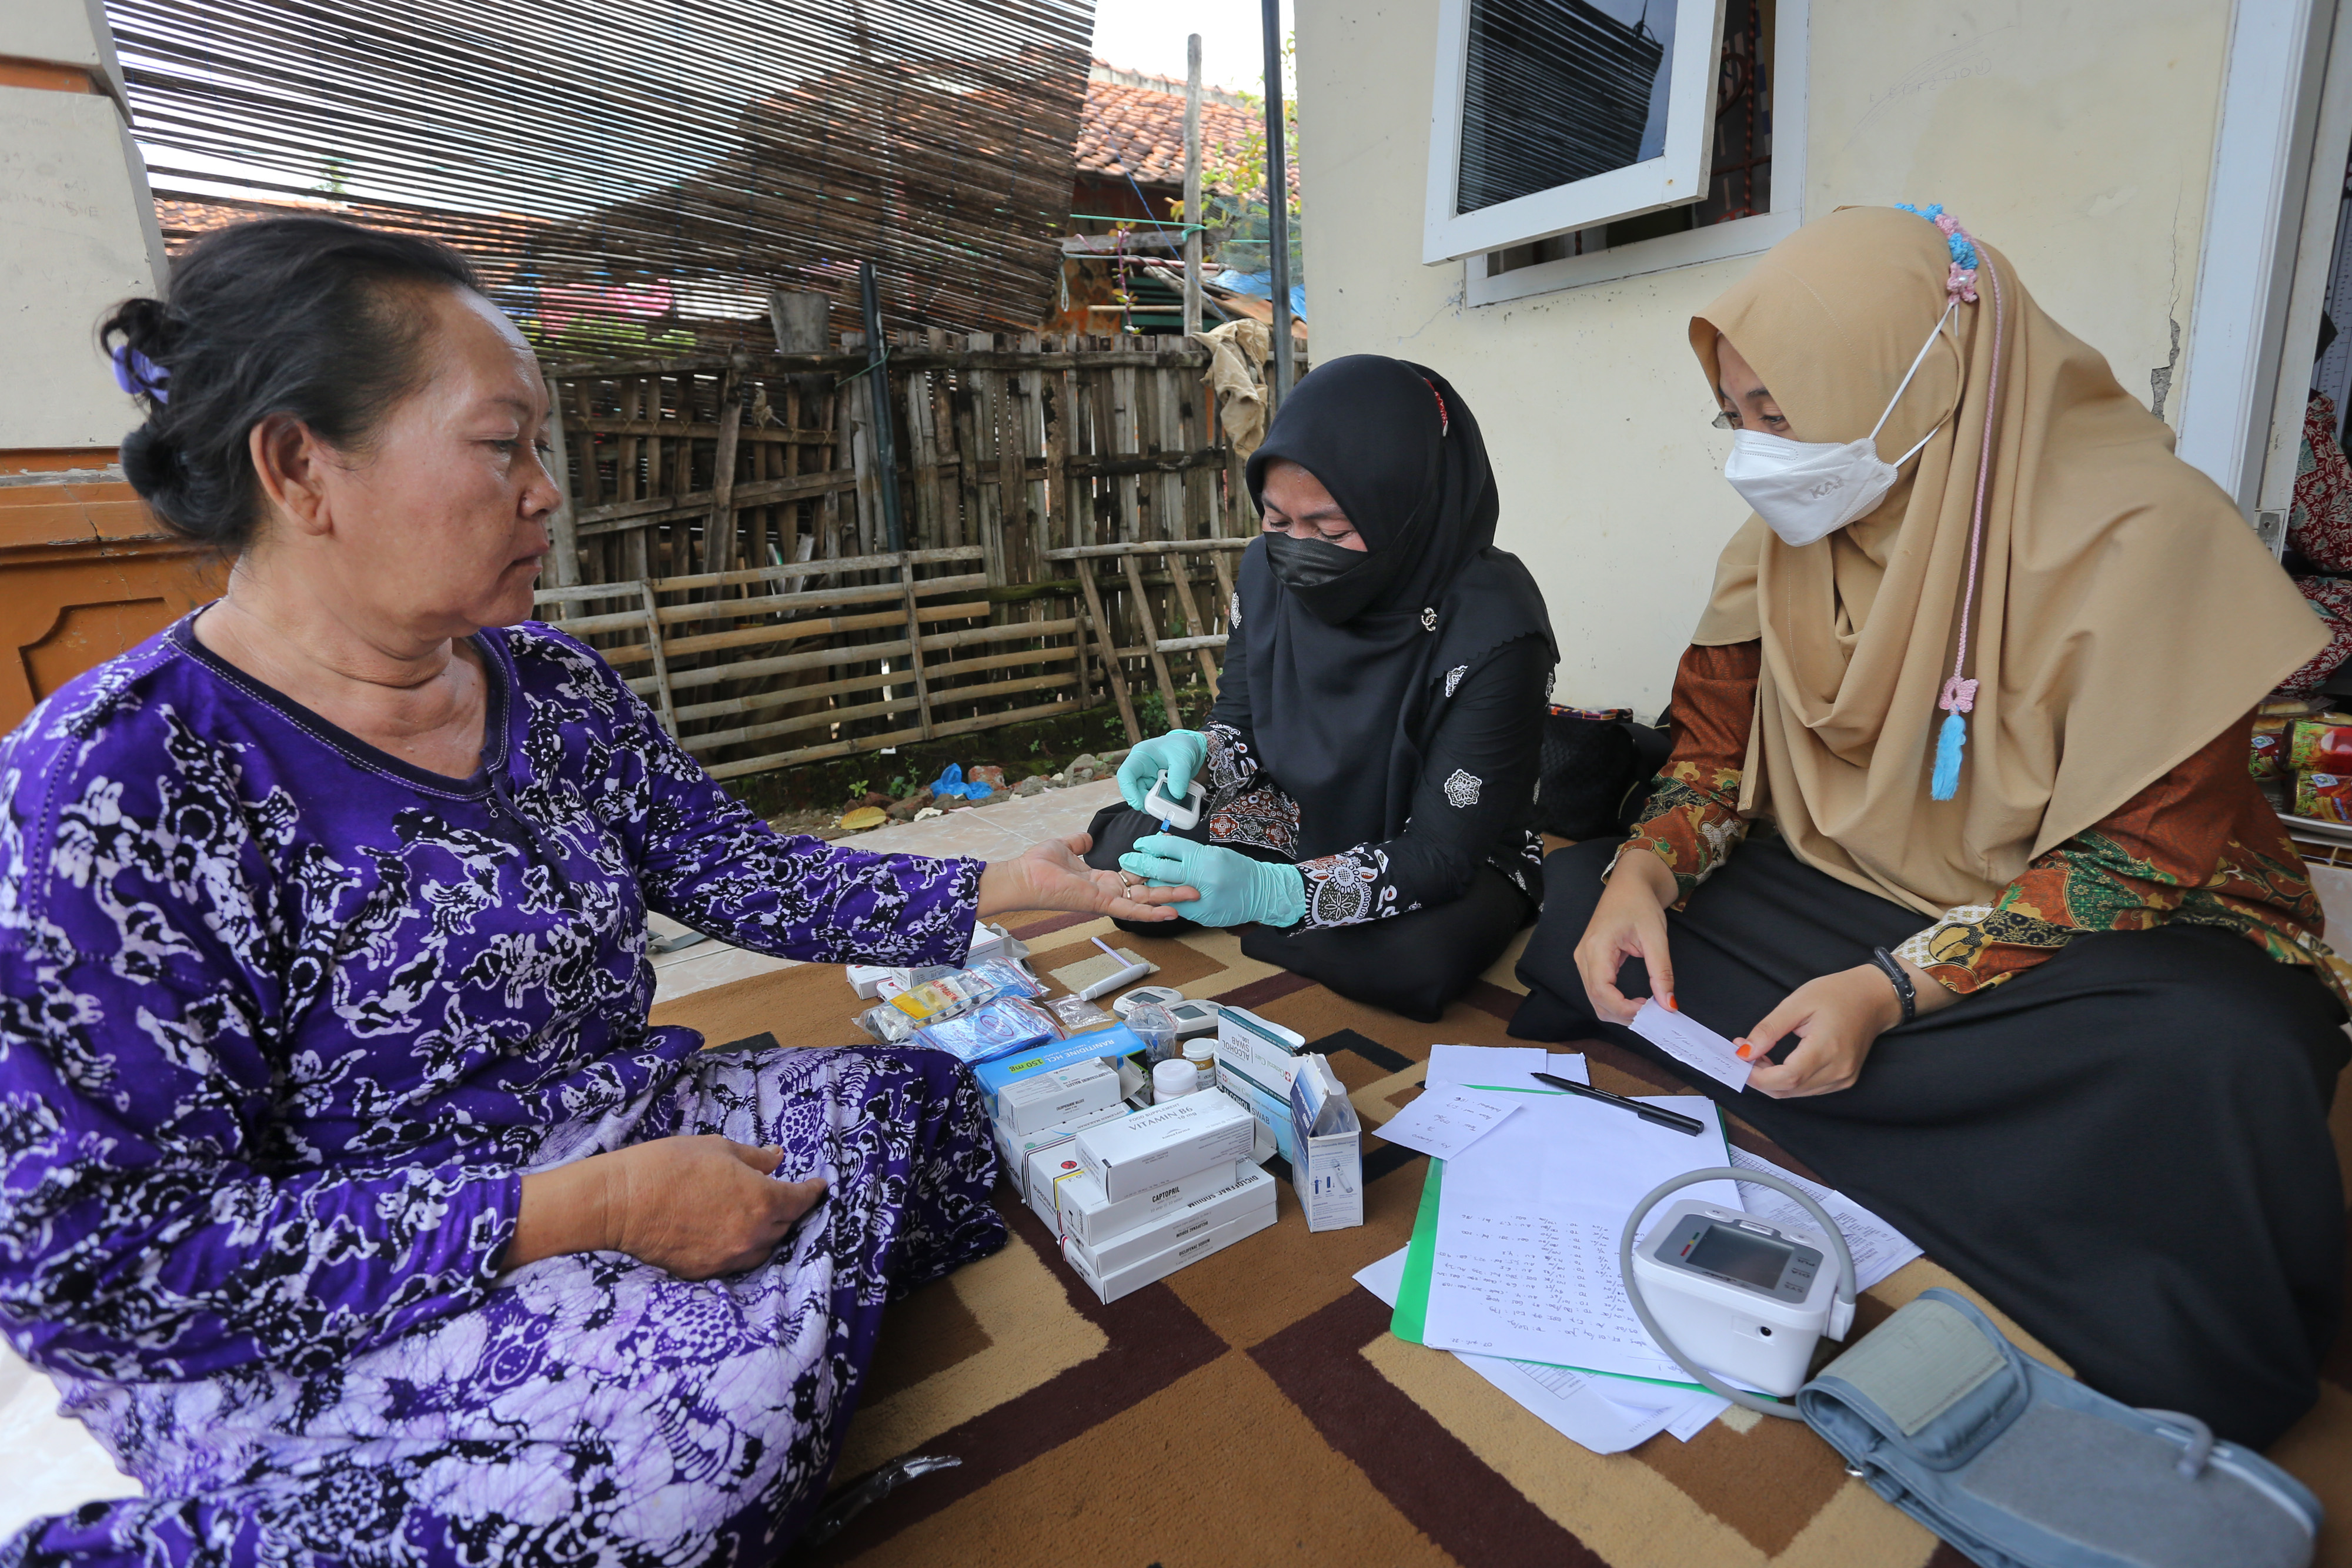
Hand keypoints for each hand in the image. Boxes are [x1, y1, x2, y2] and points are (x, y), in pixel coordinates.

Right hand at [607, 1136, 827, 1277]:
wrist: (622, 1202)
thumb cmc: (669, 1165)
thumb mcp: (718, 1148)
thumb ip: (755, 1158)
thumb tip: (777, 1158)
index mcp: (762, 1200)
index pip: (801, 1200)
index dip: (812, 1192)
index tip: (819, 1186)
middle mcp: (752, 1235)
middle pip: (785, 1226)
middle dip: (788, 1210)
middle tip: (785, 1197)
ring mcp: (729, 1258)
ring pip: (763, 1248)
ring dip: (767, 1233)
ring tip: (758, 1217)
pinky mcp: (705, 1272)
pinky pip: (735, 1261)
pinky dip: (739, 1248)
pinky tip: (729, 1234)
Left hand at [976, 834, 1192, 921]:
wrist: (1023, 876)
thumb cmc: (1038, 864)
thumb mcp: (1066, 846)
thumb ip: (1079, 842)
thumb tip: (1087, 837)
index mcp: (1100, 879)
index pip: (1134, 880)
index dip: (1153, 875)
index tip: (1172, 869)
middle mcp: (1107, 891)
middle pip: (1145, 892)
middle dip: (1170, 890)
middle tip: (1195, 887)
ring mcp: (1106, 899)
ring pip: (1144, 902)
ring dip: (1169, 900)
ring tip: (1194, 896)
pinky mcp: (1101, 902)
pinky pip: (1130, 909)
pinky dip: (1151, 913)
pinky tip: (1171, 912)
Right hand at [1117, 731, 1208, 810]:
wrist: (1193, 748)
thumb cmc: (1182, 745)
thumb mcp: (1183, 756)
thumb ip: (1179, 775)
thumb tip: (1176, 795)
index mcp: (1141, 756)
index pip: (1126, 774)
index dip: (1128, 791)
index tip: (1138, 804)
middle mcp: (1141, 770)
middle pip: (1135, 791)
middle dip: (1147, 801)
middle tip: (1161, 808)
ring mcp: (1149, 780)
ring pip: (1147, 798)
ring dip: (1159, 804)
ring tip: (1173, 804)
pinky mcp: (1158, 788)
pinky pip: (1159, 800)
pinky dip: (1167, 804)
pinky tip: (1177, 803)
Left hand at [1119, 835, 1303, 926]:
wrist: (1262, 893)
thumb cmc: (1239, 870)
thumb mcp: (1215, 853)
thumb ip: (1189, 852)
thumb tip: (1164, 844)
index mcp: (1205, 859)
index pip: (1170, 848)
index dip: (1151, 844)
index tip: (1139, 843)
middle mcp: (1201, 879)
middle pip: (1161, 870)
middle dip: (1140, 864)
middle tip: (1127, 860)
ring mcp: (1201, 900)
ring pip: (1164, 891)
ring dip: (1149, 884)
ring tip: (1137, 878)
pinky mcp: (1201, 916)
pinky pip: (1176, 907)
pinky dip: (1165, 901)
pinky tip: (1157, 895)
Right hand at [1573, 848, 1678, 1023]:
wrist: (1629, 884)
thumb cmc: (1640, 904)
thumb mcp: (1656, 937)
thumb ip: (1661, 972)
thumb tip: (1669, 1005)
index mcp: (1596, 948)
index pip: (1602, 992)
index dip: (1625, 1010)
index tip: (1650, 1012)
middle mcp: (1583, 957)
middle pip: (1596, 1001)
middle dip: (1623, 1015)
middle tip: (1651, 1015)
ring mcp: (1583, 960)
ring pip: (1595, 1000)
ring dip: (1619, 1011)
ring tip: (1645, 1007)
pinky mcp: (1589, 961)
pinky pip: (1597, 991)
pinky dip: (1615, 1002)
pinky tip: (1634, 1000)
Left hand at [1738, 957, 1946, 1097]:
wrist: (1875, 997)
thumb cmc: (1839, 994)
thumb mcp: (1798, 1003)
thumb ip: (1769, 1029)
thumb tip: (1745, 1051)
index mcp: (1827, 1050)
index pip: (1785, 1078)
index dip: (1757, 1075)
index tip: (1739, 1058)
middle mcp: (1838, 1071)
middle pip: (1788, 1090)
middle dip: (1760, 1078)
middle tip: (1744, 1054)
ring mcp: (1843, 1078)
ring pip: (1796, 1093)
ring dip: (1772, 1081)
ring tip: (1758, 1056)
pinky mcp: (1844, 1080)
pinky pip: (1809, 1089)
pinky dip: (1788, 1081)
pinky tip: (1778, 1063)